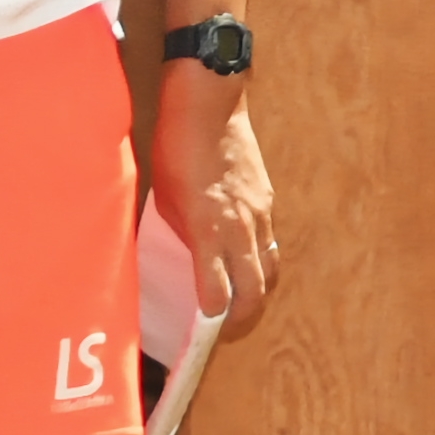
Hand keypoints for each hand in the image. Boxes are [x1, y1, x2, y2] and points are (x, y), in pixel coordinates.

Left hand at [151, 73, 276, 335]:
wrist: (209, 105)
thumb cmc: (176, 148)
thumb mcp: (164, 197)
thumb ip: (179, 232)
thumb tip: (185, 259)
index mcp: (209, 228)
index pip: (218, 290)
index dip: (213, 315)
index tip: (204, 329)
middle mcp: (241, 227)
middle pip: (255, 288)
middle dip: (244, 315)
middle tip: (226, 327)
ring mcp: (260, 213)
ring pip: (269, 267)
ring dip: (258, 290)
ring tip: (241, 303)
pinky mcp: (267, 200)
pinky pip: (269, 242)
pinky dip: (260, 260)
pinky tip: (245, 262)